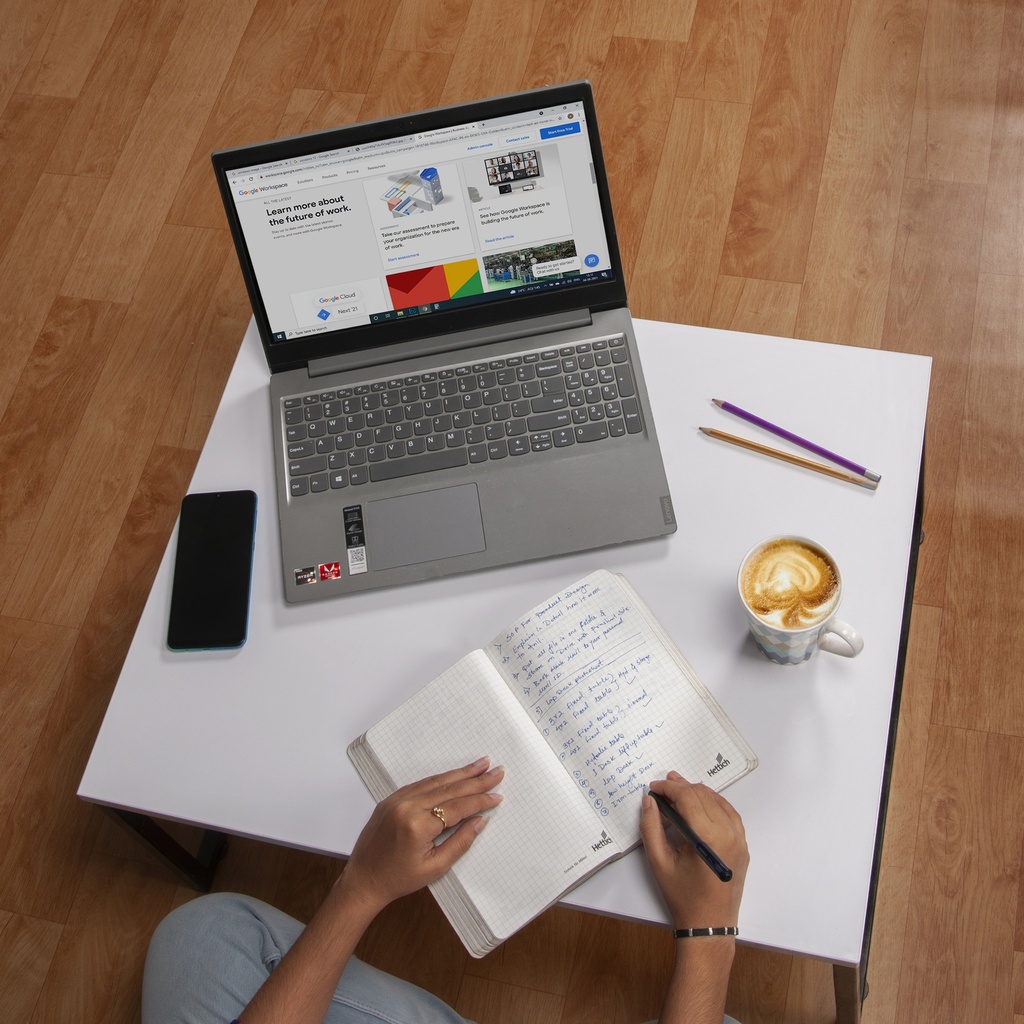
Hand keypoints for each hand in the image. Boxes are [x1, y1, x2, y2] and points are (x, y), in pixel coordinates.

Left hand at [338, 758, 503, 916]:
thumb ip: (460, 842)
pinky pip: (421, 784)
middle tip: (496, 771)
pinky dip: (441, 779)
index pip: (457, 807)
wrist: (363, 880)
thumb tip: (480, 820)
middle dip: (476, 780)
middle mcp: (407, 806)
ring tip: (480, 765)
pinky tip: (455, 775)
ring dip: (460, 773)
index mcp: (418, 825)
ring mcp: (397, 800)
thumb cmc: (398, 878)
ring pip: (435, 782)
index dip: (480, 800)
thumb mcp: (435, 867)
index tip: (497, 795)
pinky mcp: (391, 798)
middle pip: (449, 788)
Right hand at [640, 772, 747, 929]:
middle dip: (681, 788)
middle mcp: (728, 834)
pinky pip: (730, 815)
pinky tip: (701, 802)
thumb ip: (651, 827)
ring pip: (718, 802)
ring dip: (698, 793)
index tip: (654, 787)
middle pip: (703, 796)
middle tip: (662, 786)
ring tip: (679, 789)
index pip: (688, 798)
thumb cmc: (683, 896)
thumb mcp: (659, 861)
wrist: (709, 924)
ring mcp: (739, 840)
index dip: (669, 788)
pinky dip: (715, 804)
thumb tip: (648, 801)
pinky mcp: (743, 846)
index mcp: (708, 838)